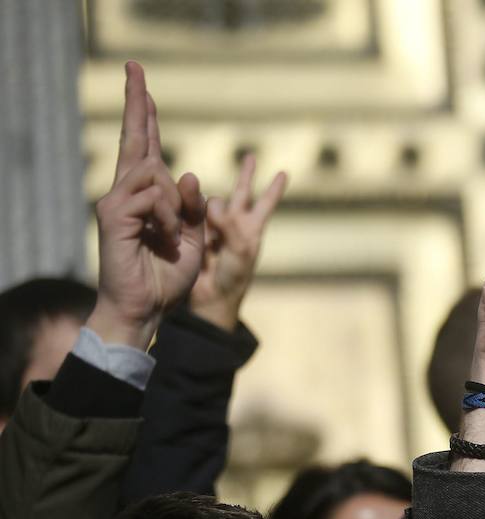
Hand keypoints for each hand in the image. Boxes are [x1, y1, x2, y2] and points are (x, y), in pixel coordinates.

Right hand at [87, 61, 206, 349]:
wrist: (147, 307)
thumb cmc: (168, 275)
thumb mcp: (194, 238)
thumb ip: (194, 207)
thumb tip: (188, 171)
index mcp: (149, 194)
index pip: (147, 146)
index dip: (145, 113)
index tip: (139, 80)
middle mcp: (129, 191)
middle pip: (135, 138)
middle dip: (137, 102)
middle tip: (134, 66)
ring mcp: (117, 200)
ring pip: (156, 172)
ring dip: (175, 206)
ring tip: (171, 235)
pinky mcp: (113, 213)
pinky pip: (153, 195)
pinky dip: (167, 217)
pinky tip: (163, 238)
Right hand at [190, 154, 287, 330]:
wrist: (211, 298)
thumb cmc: (233, 278)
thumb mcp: (240, 253)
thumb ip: (231, 226)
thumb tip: (215, 202)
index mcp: (251, 229)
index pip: (265, 203)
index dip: (274, 189)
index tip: (285, 173)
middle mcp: (235, 225)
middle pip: (242, 193)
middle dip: (247, 175)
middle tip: (251, 156)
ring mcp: (214, 227)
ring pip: (211, 201)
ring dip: (208, 198)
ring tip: (208, 210)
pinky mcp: (193, 231)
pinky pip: (191, 212)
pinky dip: (188, 207)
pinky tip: (182, 206)